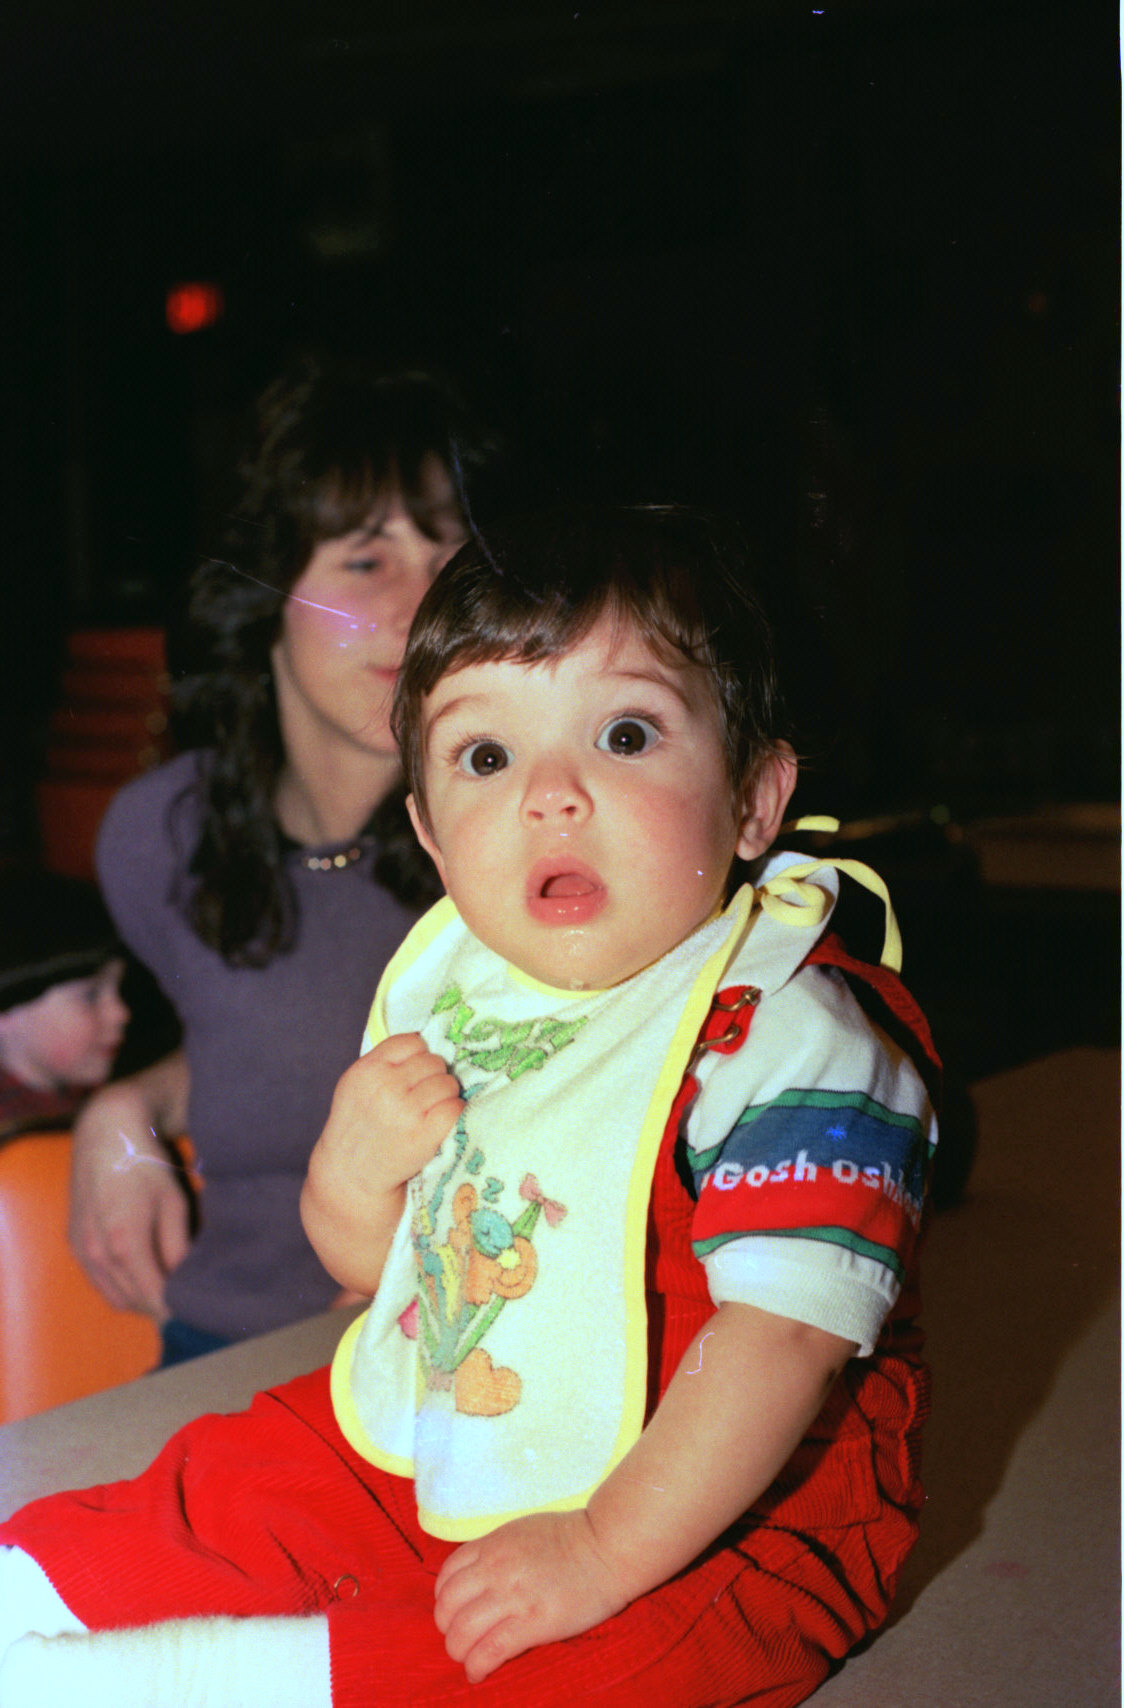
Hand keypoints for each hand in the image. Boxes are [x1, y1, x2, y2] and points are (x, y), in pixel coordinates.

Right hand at [68, 1075, 191, 1318]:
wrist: (106, 1133)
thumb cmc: (147, 1164)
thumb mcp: (175, 1204)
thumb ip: (180, 1248)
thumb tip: (191, 1283)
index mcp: (124, 1244)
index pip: (154, 1298)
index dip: (177, 1311)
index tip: (198, 1313)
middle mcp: (97, 1253)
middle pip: (134, 1303)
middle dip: (161, 1309)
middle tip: (188, 1305)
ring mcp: (81, 1249)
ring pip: (114, 1297)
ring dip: (141, 1301)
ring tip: (169, 1292)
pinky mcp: (75, 1243)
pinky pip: (99, 1281)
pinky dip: (122, 1287)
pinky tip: (143, 1275)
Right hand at [301, 1034, 462, 1294]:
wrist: (350, 1178)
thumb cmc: (358, 1130)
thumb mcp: (356, 1088)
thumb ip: (384, 1064)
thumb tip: (427, 1044)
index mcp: (366, 1071)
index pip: (412, 1042)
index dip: (418, 1057)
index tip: (414, 1076)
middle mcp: (385, 1087)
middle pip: (435, 1062)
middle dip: (434, 1078)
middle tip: (423, 1100)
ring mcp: (405, 1111)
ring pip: (449, 1083)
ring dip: (446, 1097)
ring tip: (429, 1114)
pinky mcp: (424, 1134)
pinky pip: (456, 1108)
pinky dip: (454, 1115)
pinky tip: (439, 1126)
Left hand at [434, 1509, 630, 1683]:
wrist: (608, 1547)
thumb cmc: (572, 1538)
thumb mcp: (524, 1532)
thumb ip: (498, 1552)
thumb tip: (478, 1577)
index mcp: (494, 1545)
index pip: (447, 1575)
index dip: (444, 1599)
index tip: (452, 1612)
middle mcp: (496, 1568)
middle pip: (448, 1606)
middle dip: (447, 1629)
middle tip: (459, 1640)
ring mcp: (513, 1596)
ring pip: (463, 1631)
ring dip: (458, 1651)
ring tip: (467, 1659)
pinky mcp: (532, 1622)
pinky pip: (490, 1650)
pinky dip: (476, 1666)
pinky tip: (478, 1673)